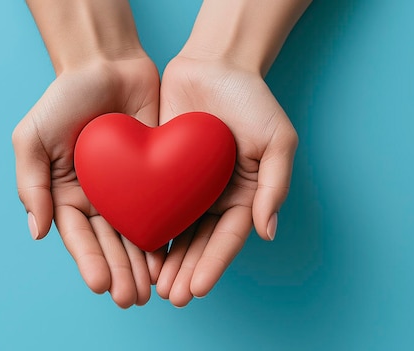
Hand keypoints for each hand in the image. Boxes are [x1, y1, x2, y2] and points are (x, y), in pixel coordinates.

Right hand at [12, 55, 164, 307]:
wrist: (106, 64)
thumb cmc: (64, 98)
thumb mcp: (32, 136)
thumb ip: (32, 183)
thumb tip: (38, 232)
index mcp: (68, 195)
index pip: (78, 237)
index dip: (89, 261)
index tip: (100, 285)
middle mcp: (98, 199)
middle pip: (110, 243)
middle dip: (120, 272)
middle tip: (132, 297)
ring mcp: (129, 190)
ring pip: (137, 234)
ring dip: (143, 264)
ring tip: (152, 290)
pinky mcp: (157, 176)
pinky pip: (162, 209)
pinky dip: (167, 235)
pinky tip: (173, 257)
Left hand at [155, 56, 297, 306]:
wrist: (215, 64)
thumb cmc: (252, 99)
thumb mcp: (278, 139)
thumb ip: (275, 186)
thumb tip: (267, 232)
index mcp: (245, 195)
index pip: (228, 238)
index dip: (213, 265)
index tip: (198, 289)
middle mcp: (215, 197)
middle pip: (199, 243)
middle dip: (186, 271)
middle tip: (171, 296)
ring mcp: (187, 187)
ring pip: (175, 231)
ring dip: (166, 260)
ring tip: (153, 285)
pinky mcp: (162, 171)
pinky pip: (153, 204)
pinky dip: (146, 228)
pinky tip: (135, 249)